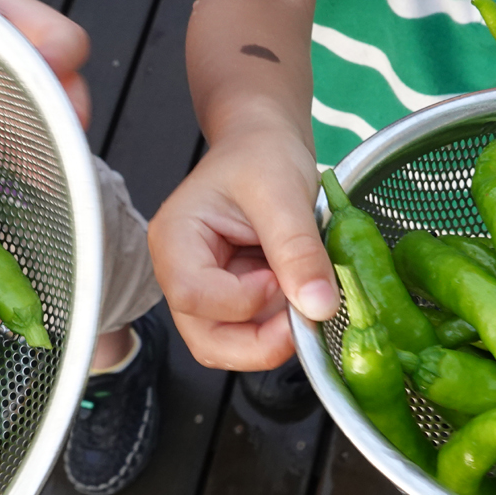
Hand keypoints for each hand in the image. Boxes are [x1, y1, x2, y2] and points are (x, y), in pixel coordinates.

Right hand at [148, 125, 337, 370]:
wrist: (266, 146)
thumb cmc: (262, 155)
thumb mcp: (283, 192)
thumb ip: (298, 248)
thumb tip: (321, 306)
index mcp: (174, 240)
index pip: (192, 294)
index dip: (242, 300)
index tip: (281, 276)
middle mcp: (180, 274)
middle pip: (207, 339)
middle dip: (260, 341)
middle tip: (306, 315)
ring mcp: (206, 294)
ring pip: (229, 348)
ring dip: (272, 339)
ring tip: (303, 298)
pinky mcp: (232, 303)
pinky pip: (251, 336)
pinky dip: (280, 331)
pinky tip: (301, 297)